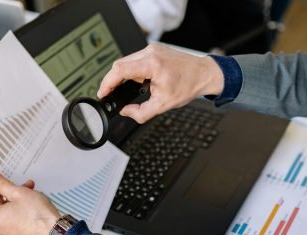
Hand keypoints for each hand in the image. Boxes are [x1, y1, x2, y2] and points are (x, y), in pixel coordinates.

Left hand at [0, 172, 59, 234]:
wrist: (55, 233)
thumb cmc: (38, 216)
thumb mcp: (19, 193)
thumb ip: (3, 184)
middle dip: (3, 189)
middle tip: (7, 177)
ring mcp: (6, 233)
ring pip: (4, 209)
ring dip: (13, 196)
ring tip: (26, 186)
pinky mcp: (16, 234)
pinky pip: (11, 217)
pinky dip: (17, 206)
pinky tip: (28, 197)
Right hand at [97, 44, 223, 123]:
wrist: (203, 74)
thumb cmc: (188, 85)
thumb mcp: (163, 105)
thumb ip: (140, 113)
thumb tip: (126, 111)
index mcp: (152, 64)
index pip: (120, 70)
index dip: (107, 82)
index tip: (103, 92)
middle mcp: (151, 53)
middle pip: (120, 64)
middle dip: (112, 80)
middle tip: (110, 93)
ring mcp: (152, 49)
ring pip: (126, 61)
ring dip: (123, 76)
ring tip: (127, 89)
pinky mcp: (154, 50)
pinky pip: (135, 59)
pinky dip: (132, 71)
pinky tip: (137, 81)